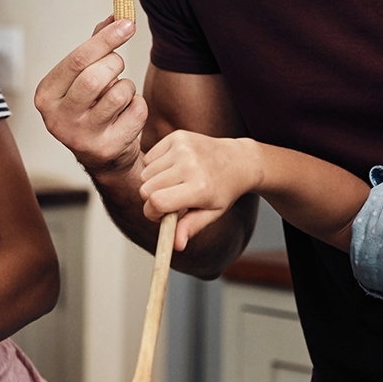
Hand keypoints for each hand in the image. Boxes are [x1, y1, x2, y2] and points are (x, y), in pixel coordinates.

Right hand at [34, 17, 146, 175]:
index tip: (126, 24)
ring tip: (119, 95)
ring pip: (119, 93)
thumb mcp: (82, 78)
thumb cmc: (90, 108)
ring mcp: (82, 137)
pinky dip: (138, 105)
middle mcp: (58, 119)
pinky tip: (126, 114)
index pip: (77, 60)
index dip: (105, 39)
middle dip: (115, 64)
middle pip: (96, 77)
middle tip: (117, 66)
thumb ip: (96, 47)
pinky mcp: (107, 148)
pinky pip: (136, 111)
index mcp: (46, 96)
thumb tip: (116, 15)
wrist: (103, 157)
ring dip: (127, 87)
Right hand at [139, 131, 262, 249]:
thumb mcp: (212, 213)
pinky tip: (173, 168)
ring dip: (153, 182)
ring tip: (174, 183)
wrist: (237, 160)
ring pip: (144, 173)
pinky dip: (155, 166)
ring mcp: (182, 147)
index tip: (160, 215)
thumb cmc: (223, 190)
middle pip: (145, 189)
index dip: (152, 213)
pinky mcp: (176, 136)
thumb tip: (175, 245)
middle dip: (152, 198)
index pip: (157, 202)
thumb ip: (191, 227)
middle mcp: (189, 164)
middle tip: (169, 199)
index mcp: (199, 188)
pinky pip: (148, 158)